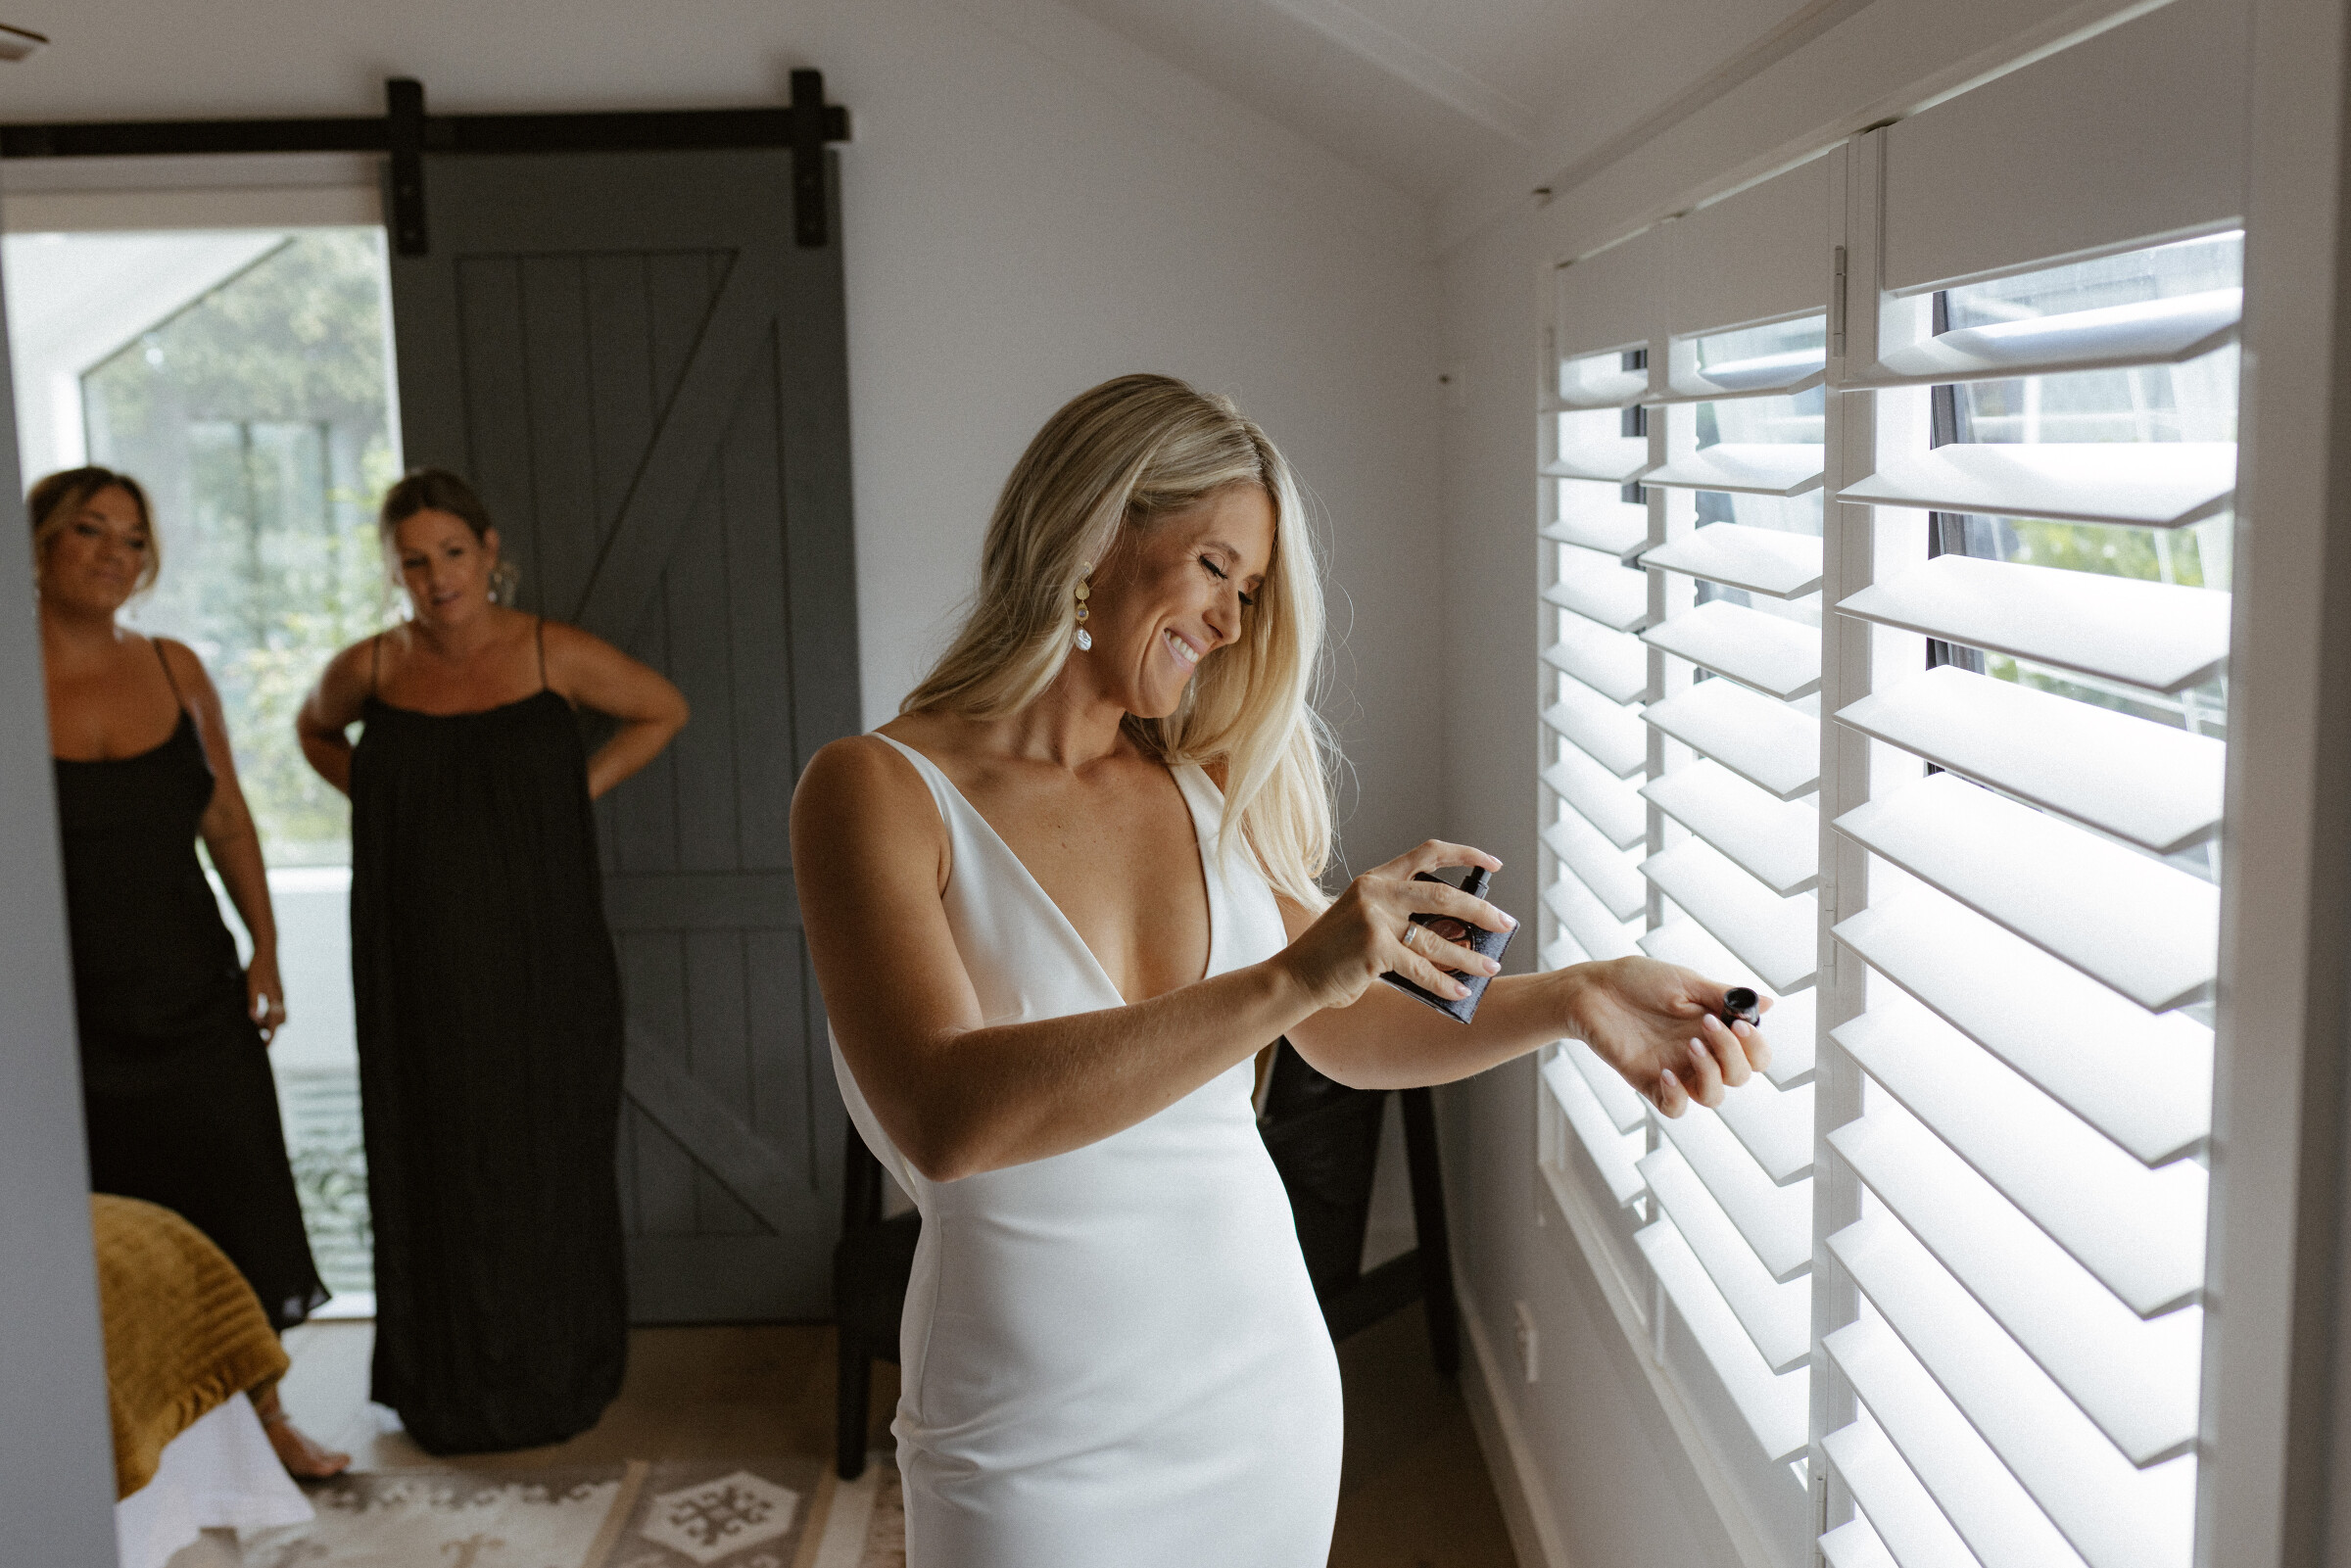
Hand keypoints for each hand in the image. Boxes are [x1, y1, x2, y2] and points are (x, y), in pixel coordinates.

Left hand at [246, 952, 287, 1043]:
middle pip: (280, 1021)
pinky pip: (276, 1006)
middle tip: (258, 1037)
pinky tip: (258, 1010)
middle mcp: (281, 998)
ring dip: (269, 1021)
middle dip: (271, 1030)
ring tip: (256, 1024)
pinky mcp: (277, 988)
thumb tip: (254, 1019)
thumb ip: (253, 1002)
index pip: (275, 1024)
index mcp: (276, 1000)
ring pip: (279, 1013)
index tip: (264, 1047)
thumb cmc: (257, 967)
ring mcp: (280, 992)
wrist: (266, 949)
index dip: (270, 1037)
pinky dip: (269, 1012)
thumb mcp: (252, 984)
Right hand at [1274, 840, 1517, 1012]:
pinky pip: (1421, 969)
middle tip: (1506, 924)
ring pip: (1437, 939)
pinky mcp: (1375, 949)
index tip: (1494, 864)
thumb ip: (1401, 920)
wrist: (1296, 975)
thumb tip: (1455, 937)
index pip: (1428, 853)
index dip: (1466, 854)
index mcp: (1376, 879)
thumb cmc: (1335, 955)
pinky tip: (1460, 992)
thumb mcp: (1364, 921)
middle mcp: (1377, 892)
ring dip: (1469, 956)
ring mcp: (1375, 920)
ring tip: (1491, 967)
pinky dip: (1444, 983)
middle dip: (1481, 911)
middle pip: (1444, 895)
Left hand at [1567, 956, 1770, 1115]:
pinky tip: (1667, 1073)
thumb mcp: (1684, 982)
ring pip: (1714, 1097)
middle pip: (1740, 1077)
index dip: (1756, 1046)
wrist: (1593, 989)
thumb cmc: (1637, 981)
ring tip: (1690, 1045)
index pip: (1754, 1054)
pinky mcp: (1649, 1083)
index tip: (1740, 1025)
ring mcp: (1677, 1070)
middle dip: (1732, 1054)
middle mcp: (1700, 1053)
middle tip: (1707, 1025)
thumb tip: (1767, 1003)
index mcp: (1715, 1029)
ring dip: (1710, 1074)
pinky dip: (1678, 1097)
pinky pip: (1675, 1108)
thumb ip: (1723, 995)